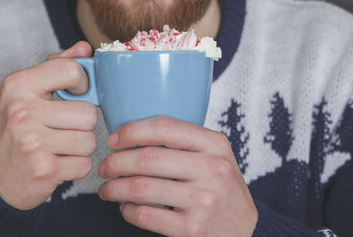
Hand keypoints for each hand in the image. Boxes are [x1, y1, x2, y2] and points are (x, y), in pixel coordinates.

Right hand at [0, 41, 97, 209]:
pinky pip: (85, 164)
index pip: (70, 70)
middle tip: (61, 129)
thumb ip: (56, 67)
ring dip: (79, 147)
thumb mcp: (24, 93)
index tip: (76, 93)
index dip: (83, 83)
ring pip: (90, 140)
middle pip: (88, 112)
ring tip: (58, 147)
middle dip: (81, 124)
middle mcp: (23, 112)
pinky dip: (76, 167)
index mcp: (18, 85)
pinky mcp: (44, 170)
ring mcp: (33, 142)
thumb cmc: (13, 133)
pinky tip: (57, 163)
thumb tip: (85, 48)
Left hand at [97, 116, 257, 236]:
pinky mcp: (192, 230)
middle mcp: (212, 170)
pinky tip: (126, 207)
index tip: (114, 139)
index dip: (132, 131)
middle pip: (147, 158)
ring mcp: (203, 201)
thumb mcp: (216, 157)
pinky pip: (145, 215)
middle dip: (116, 162)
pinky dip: (127, 211)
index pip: (164, 127)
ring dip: (115, 188)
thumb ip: (185, 142)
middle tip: (105, 166)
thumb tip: (134, 135)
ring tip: (107, 189)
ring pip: (141, 188)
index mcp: (215, 145)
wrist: (247, 232)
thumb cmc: (223, 189)